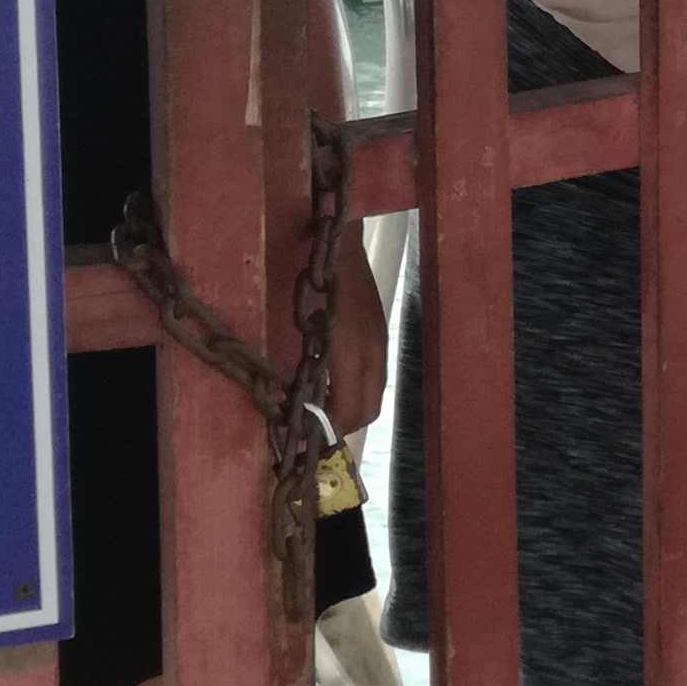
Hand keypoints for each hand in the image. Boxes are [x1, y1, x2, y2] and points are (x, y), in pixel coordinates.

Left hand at [325, 226, 388, 436]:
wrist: (339, 244)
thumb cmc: (314, 284)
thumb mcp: (306, 329)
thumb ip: (311, 371)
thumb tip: (306, 405)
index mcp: (354, 355)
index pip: (350, 412)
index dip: (330, 431)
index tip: (307, 440)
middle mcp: (374, 354)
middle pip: (367, 411)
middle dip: (343, 426)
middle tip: (314, 427)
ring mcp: (380, 343)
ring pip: (373, 395)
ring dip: (350, 408)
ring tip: (321, 406)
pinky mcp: (380, 333)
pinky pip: (374, 376)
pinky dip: (356, 388)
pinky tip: (334, 379)